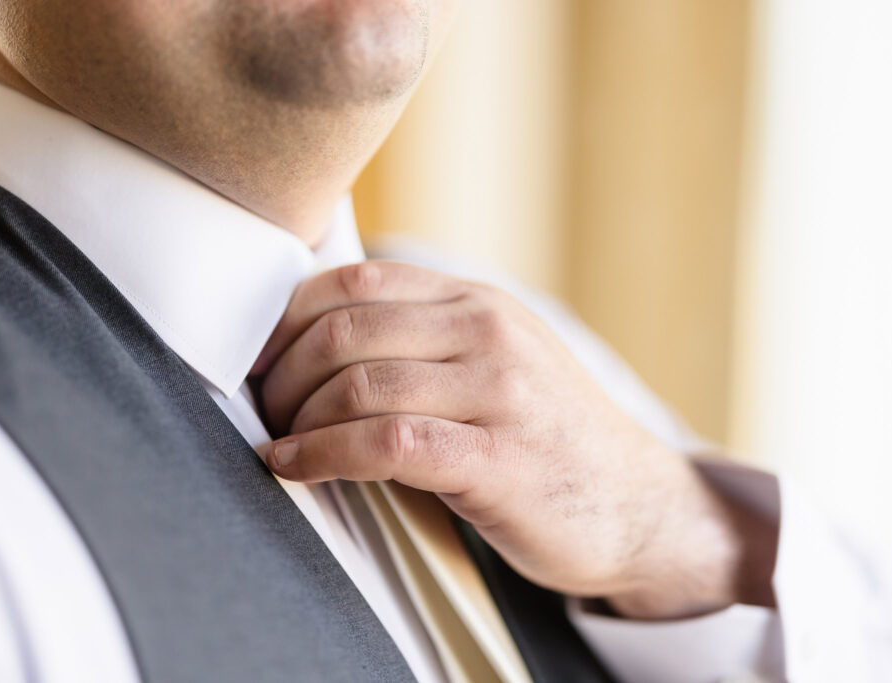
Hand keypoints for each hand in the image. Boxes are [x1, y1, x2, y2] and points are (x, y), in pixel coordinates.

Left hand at [252, 261, 775, 618]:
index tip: (257, 355)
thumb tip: (311, 340)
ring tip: (281, 441)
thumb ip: (421, 339)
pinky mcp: (500, 457)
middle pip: (344, 328)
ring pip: (359, 384)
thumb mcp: (492, 360)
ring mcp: (500, 392)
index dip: (286, 316)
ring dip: (297, 418)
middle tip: (264, 407)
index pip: (356, 279)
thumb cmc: (544, 434)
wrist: (634, 503)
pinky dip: (323, 455)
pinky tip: (296, 466)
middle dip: (281, 373)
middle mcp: (488, 331)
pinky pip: (387, 443)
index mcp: (477, 300)